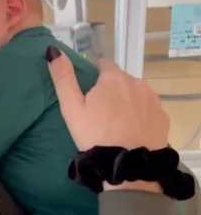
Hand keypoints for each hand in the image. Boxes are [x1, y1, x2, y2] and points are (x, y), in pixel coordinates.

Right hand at [46, 46, 168, 151]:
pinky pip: (148, 109)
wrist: (126, 164)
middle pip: (121, 80)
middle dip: (111, 89)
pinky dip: (140, 115)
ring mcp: (152, 99)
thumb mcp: (71, 107)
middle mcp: (136, 83)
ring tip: (115, 122)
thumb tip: (53, 50)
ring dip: (127, 101)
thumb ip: (63, 78)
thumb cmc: (94, 134)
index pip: (104, 65)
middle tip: (99, 112)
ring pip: (136, 93)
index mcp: (113, 78)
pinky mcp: (162, 116)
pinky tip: (131, 130)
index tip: (89, 93)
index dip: (95, 76)